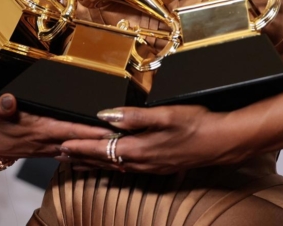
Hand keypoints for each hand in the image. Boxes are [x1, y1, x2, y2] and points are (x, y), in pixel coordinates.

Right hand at [0, 94, 113, 157]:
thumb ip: (3, 106)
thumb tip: (8, 100)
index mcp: (42, 129)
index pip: (71, 131)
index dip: (90, 132)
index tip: (110, 131)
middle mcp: (49, 142)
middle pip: (81, 144)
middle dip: (102, 145)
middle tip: (126, 143)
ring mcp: (50, 149)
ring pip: (79, 152)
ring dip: (97, 153)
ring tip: (120, 152)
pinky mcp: (49, 151)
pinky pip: (72, 155)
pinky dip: (87, 156)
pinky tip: (99, 157)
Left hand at [58, 105, 245, 173]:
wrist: (222, 142)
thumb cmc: (196, 125)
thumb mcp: (165, 114)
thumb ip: (133, 116)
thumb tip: (105, 115)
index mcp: (139, 148)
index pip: (101, 149)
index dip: (80, 147)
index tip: (61, 145)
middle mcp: (141, 162)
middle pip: (103, 162)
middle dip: (81, 158)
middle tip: (60, 156)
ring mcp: (151, 166)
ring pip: (114, 167)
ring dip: (94, 163)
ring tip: (78, 161)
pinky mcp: (159, 166)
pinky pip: (127, 168)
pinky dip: (112, 165)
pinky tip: (112, 163)